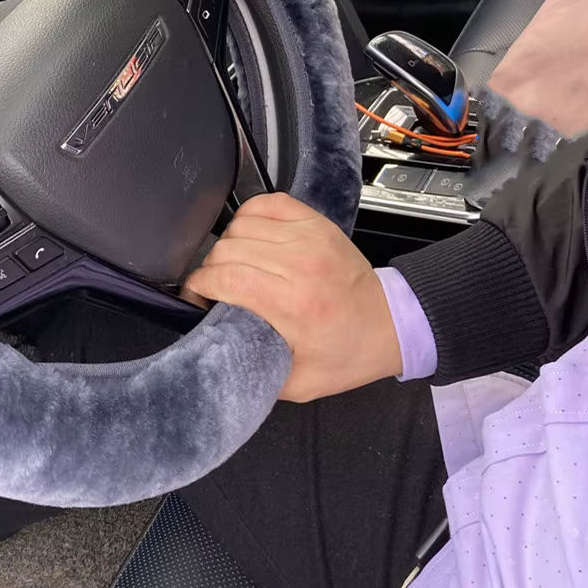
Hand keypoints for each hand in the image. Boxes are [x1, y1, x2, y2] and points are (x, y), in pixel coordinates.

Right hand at [185, 193, 401, 401]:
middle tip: (215, 286)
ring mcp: (309, 237)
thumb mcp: (298, 383)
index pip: (226, 278)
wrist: (390, 325)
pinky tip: (250, 236)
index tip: (197, 296)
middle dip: (210, 269)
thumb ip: (254, 368)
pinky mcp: (316, 223)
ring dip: (228, 245)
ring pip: (241, 226)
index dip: (200, 285)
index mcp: (294, 305)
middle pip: (228, 250)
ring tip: (233, 264)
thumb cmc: (347, 354)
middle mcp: (300, 265)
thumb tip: (215, 351)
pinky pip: (266, 204)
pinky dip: (249, 216)